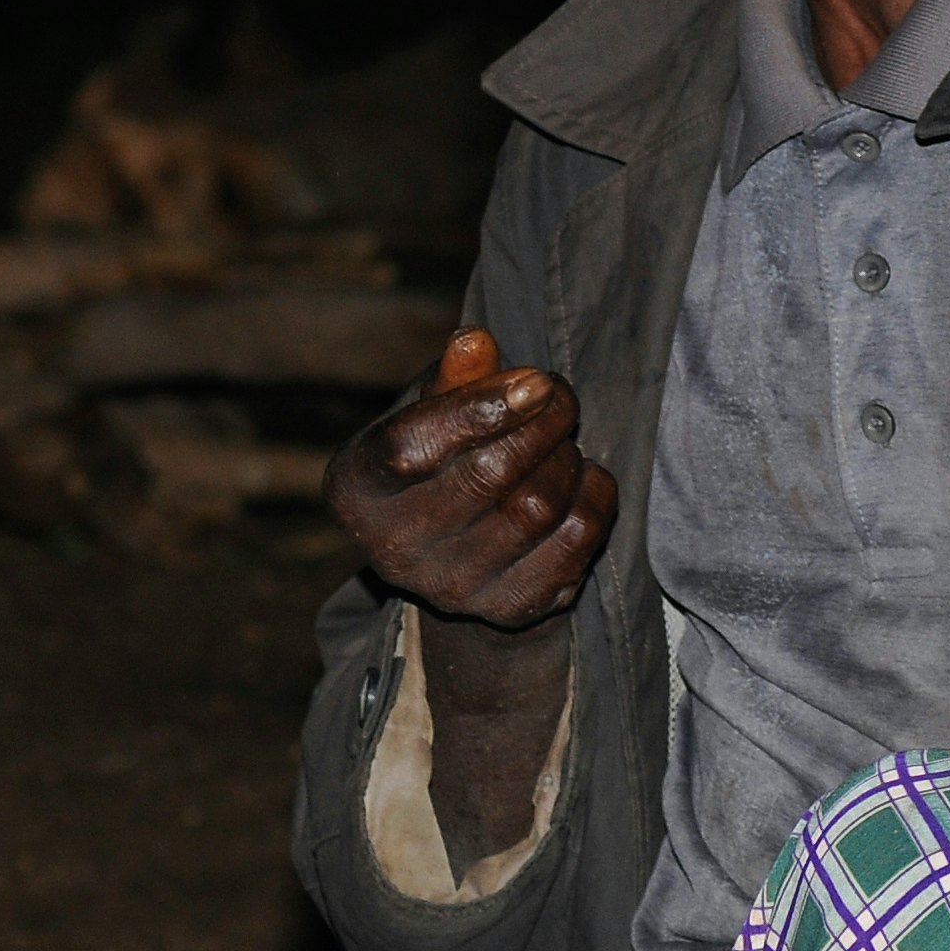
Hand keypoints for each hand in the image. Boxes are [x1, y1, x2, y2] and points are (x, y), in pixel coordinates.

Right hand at [321, 326, 618, 630]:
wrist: (453, 552)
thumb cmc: (436, 458)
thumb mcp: (426, 410)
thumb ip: (449, 377)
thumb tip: (475, 340)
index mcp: (355, 489)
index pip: (411, 447)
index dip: (478, 408)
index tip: (534, 379)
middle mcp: (393, 550)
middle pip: (487, 475)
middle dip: (542, 422)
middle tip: (558, 393)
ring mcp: (452, 588)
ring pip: (537, 507)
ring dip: (565, 456)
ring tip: (561, 436)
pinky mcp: (509, 609)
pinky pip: (576, 541)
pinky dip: (594, 496)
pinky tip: (582, 475)